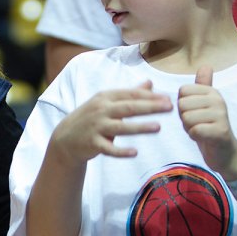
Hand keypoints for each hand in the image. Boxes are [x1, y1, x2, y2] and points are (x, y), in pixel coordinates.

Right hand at [49, 81, 172, 163]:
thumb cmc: (92, 117)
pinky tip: (135, 152)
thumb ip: (130, 93)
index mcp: (106, 97)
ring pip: (121, 127)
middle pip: (129, 108)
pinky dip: (121, 151)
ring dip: (140, 127)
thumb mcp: (107, 102)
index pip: (131, 94)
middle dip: (150, 106)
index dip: (150, 96)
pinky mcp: (93, 144)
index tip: (168, 98)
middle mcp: (101, 110)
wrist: (66, 137)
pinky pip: (109, 149)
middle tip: (169, 107)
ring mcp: (97, 127)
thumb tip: (150, 83)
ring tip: (158, 127)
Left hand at [178, 67, 236, 177]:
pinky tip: (203, 137)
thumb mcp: (203, 105)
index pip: (182, 92)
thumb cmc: (208, 127)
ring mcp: (221, 115)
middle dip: (184, 118)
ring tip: (201, 130)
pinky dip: (194, 136)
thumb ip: (203, 86)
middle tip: (197, 124)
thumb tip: (206, 65)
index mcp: (212, 92)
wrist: (225, 152)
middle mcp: (218, 100)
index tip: (194, 113)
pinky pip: (194, 130)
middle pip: (182, 105)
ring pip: (187, 118)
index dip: (182, 106)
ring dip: (189, 128)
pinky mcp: (221, 131)